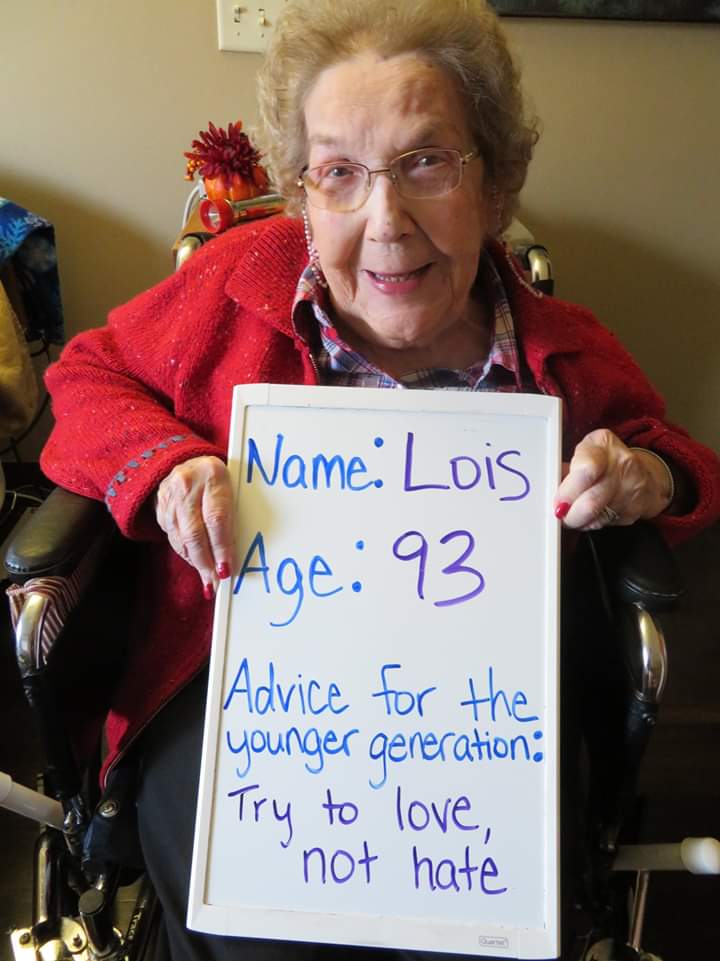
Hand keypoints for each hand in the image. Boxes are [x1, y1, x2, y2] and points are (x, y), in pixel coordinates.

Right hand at [155, 456, 235, 596]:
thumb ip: (232, 514)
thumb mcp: (231, 487)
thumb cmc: (217, 480)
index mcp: (213, 475)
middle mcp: (187, 484)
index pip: (216, 519)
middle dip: (206, 562)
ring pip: (181, 538)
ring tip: (208, 579)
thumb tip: (235, 553)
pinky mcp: (159, 506)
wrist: (186, 461)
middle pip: (194, 532)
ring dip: (195, 562)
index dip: (221, 548)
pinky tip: (196, 562)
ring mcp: (169, 495)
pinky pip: (172, 536)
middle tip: (215, 581)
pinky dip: (185, 553)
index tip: (227, 569)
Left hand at [554, 429, 672, 529]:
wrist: (646, 475)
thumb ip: (566, 467)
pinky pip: (605, 523)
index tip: (557, 502)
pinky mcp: (635, 509)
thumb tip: (546, 489)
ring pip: (596, 517)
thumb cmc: (605, 461)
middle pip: (591, 501)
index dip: (567, 491)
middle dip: (570, 514)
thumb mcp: (586, 452)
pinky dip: (591, 523)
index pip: (586, 470)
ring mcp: (631, 488)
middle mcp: (622, 465)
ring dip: (578, 520)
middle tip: (560, 515)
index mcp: (603, 445)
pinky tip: (589, 516)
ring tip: (572, 515)